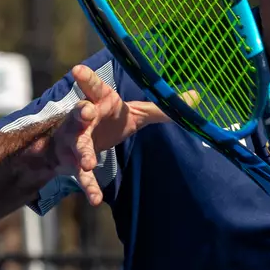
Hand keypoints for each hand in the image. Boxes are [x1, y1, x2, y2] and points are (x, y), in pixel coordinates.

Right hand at [44, 64, 171, 204]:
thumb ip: (161, 108)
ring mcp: (77, 140)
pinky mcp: (75, 162)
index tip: (78, 69)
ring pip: (79, 144)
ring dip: (83, 152)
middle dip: (81, 112)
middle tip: (86, 111)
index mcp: (99, 101)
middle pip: (80, 112)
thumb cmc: (108, 121)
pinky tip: (95, 199)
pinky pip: (82, 176)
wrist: (74, 145)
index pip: (93, 87)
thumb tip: (196, 97)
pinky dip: (89, 186)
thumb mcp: (134, 113)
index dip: (86, 78)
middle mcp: (84, 118)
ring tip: (88, 162)